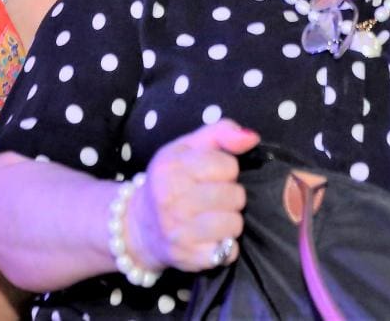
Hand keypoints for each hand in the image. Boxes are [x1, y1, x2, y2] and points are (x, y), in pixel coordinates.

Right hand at [125, 120, 259, 272]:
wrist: (138, 227)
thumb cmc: (170, 181)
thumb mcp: (188, 147)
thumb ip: (221, 132)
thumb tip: (252, 138)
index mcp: (171, 168)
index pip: (228, 166)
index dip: (227, 169)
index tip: (214, 175)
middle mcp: (171, 200)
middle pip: (235, 196)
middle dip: (232, 195)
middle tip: (216, 198)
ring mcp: (178, 232)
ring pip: (234, 224)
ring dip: (231, 220)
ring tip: (216, 217)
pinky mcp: (188, 258)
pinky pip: (228, 251)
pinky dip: (226, 246)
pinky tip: (212, 238)